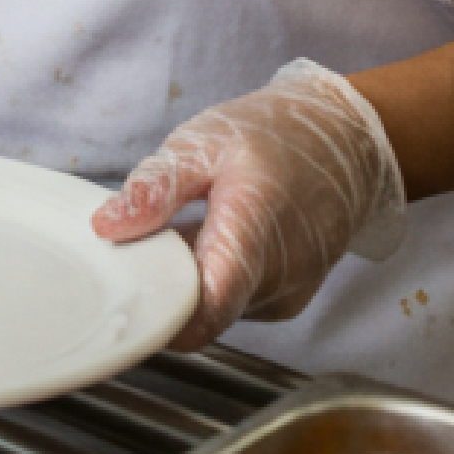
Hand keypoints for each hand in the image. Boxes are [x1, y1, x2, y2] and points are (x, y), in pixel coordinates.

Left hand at [90, 60, 404, 350]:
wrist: (348, 141)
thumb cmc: (277, 134)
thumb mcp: (204, 142)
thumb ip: (156, 187)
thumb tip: (106, 227)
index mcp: (251, 238)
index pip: (203, 313)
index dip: (158, 319)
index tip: (121, 300)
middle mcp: (275, 279)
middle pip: (202, 309)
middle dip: (164, 283)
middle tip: (138, 240)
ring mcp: (286, 293)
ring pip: (218, 303)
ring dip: (190, 275)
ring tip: (187, 223)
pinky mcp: (289, 296)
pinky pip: (238, 297)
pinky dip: (216, 273)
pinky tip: (213, 233)